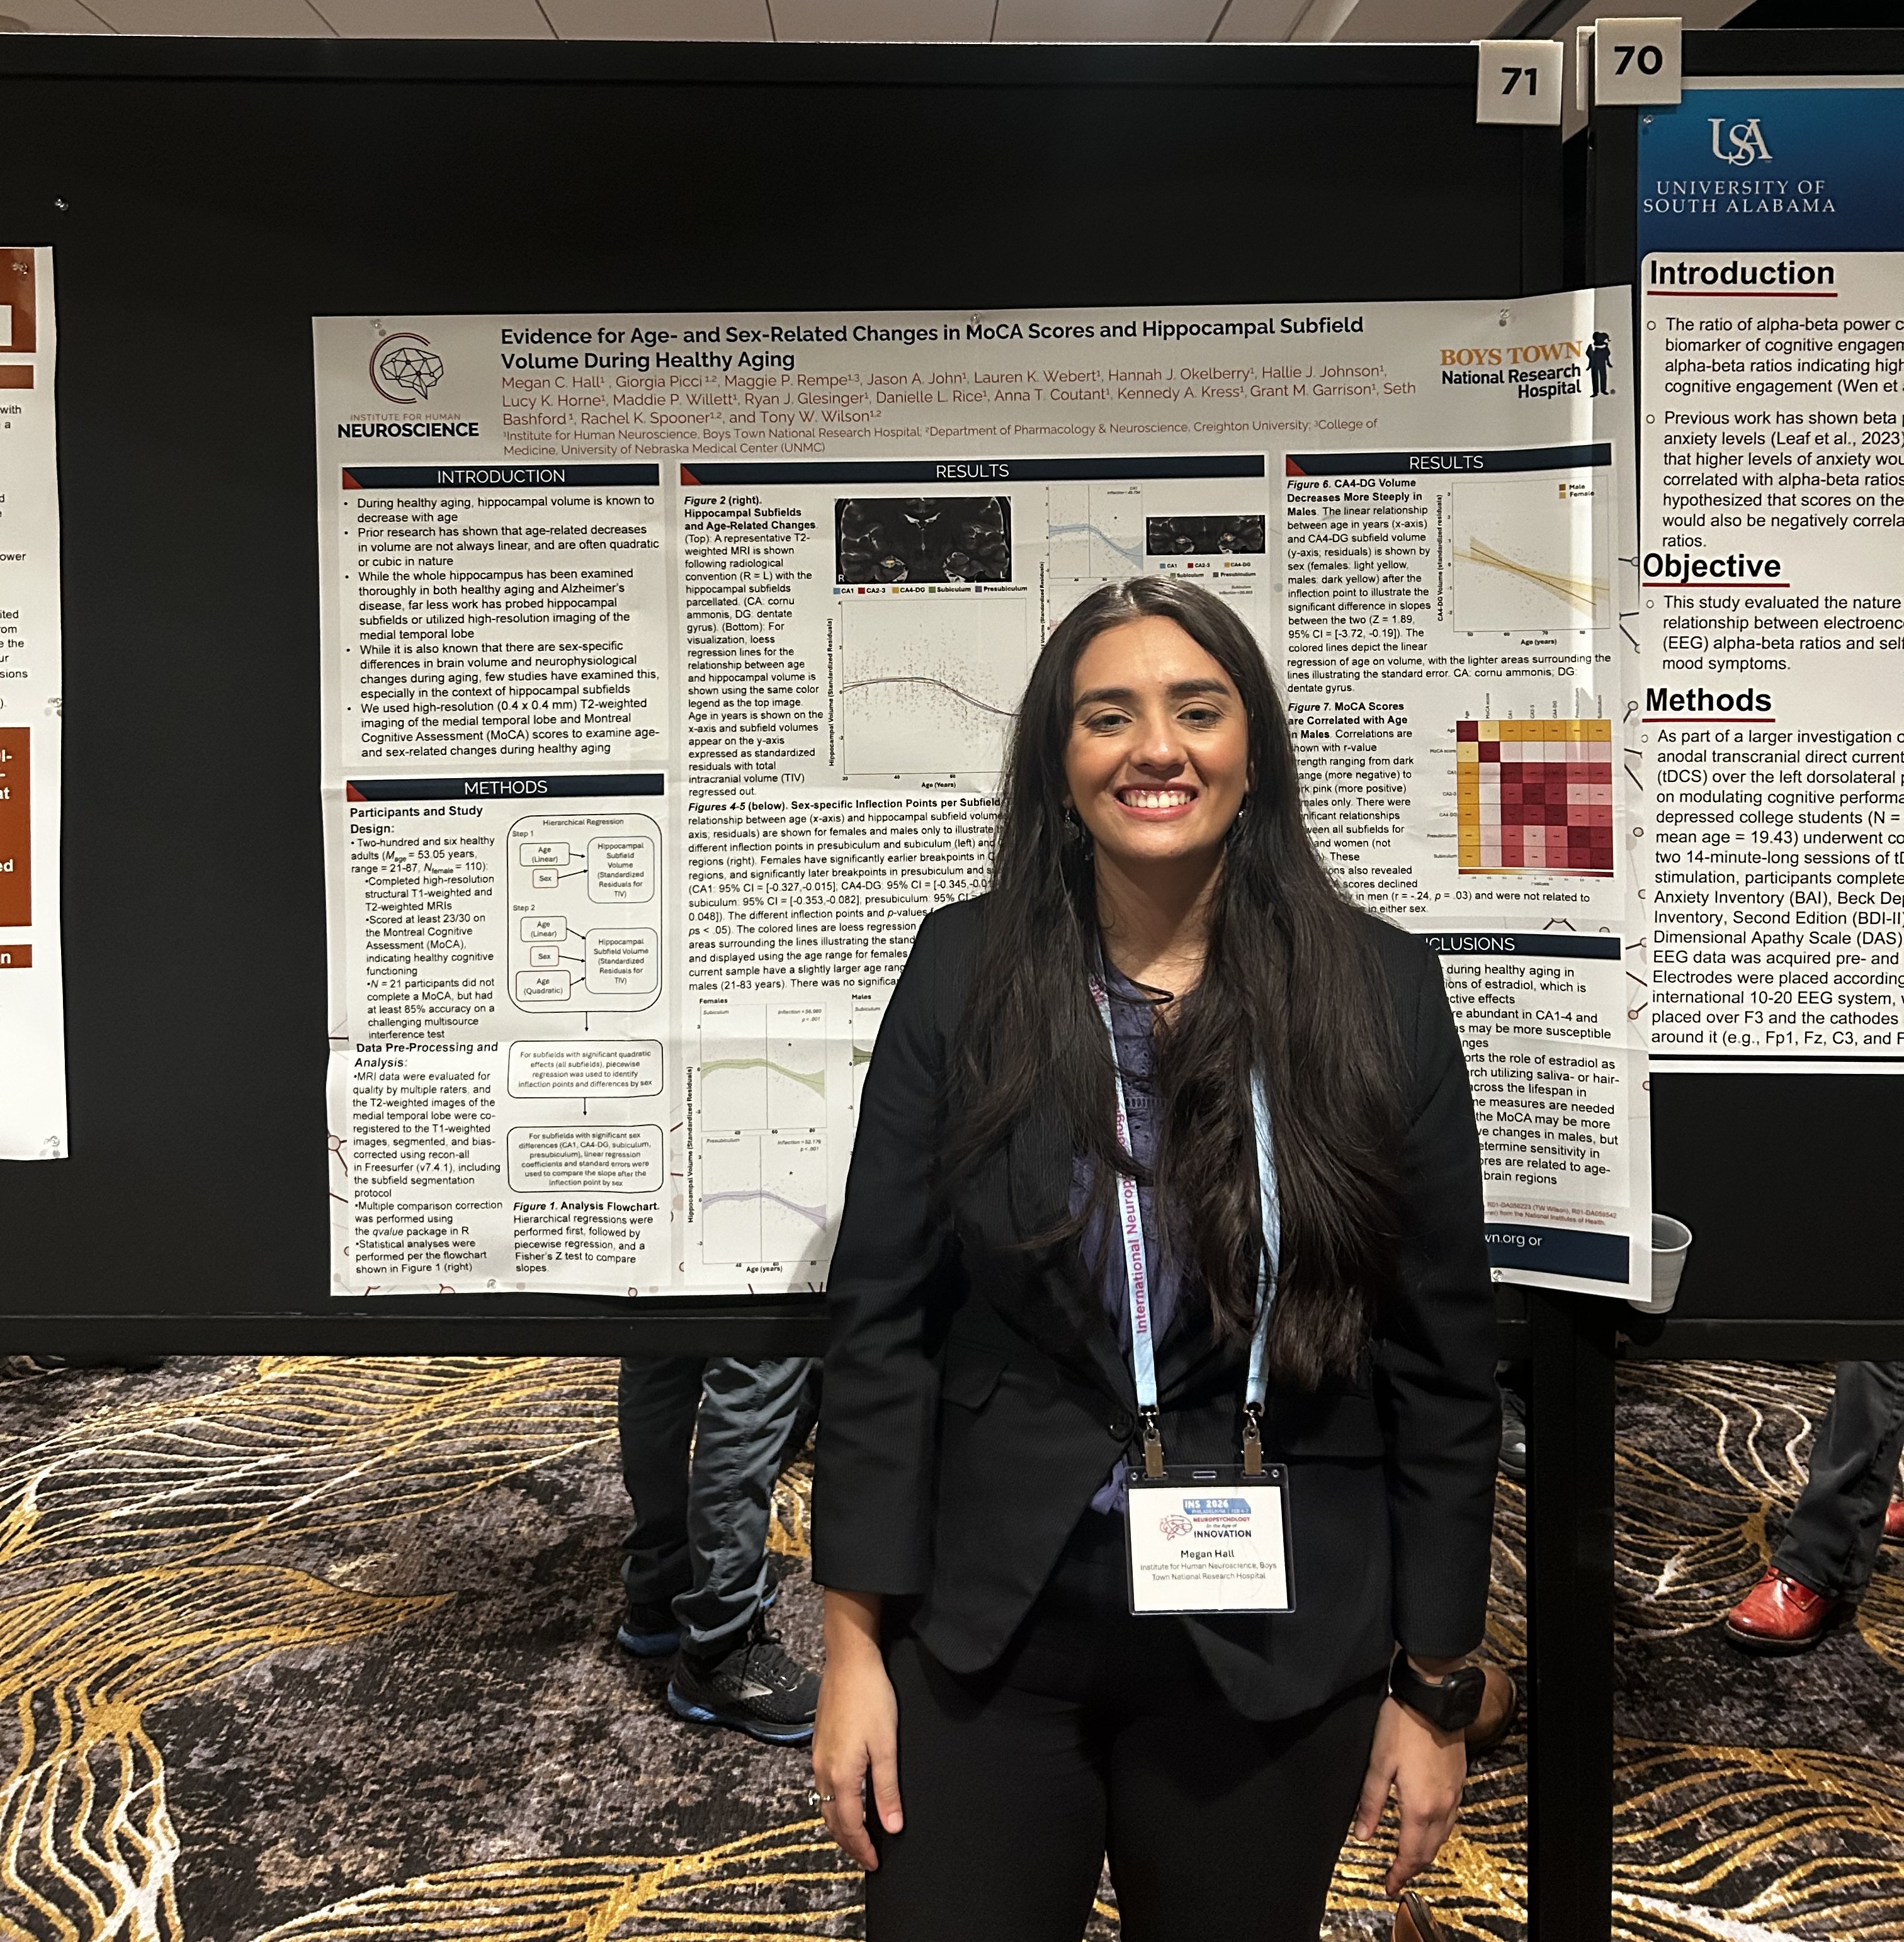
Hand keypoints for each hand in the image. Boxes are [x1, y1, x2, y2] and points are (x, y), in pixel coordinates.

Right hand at [812, 1589, 901, 1869]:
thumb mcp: (886, 1746)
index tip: (874, 1864)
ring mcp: (818, 1757)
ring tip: (858, 1836)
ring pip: (826, 1804)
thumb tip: (891, 1827)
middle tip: (866, 1858)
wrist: (849, 1661)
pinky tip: (847, 1800)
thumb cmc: (871, 1699)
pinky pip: (823, 1787)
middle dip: (848, 1843)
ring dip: (840, 1825)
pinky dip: (835, 1804)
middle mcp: (823, 1771)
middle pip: (833, 1820)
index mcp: (841, 1775)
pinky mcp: (819, 1743)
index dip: (862, 1848)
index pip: (850, 1826)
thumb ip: (887, 1789)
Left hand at [1353, 1692, 1466, 1896]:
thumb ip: (1370, 1802)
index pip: (1411, 1853)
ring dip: (1426, 1851)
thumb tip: (1361, 1835)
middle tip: (1397, 1877)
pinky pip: (1450, 1818)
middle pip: (1429, 1850)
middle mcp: (1442, 1805)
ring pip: (1442, 1835)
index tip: (1389, 1886)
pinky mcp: (1458, 1780)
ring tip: (1409, 1858)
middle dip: (1412, 1868)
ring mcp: (1454, 1793)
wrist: (1433, 1698)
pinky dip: (1437, 1832)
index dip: (1399, 1873)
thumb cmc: (1403, 1726)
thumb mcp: (1378, 1763)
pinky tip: (1426, 1826)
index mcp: (1420, 1806)